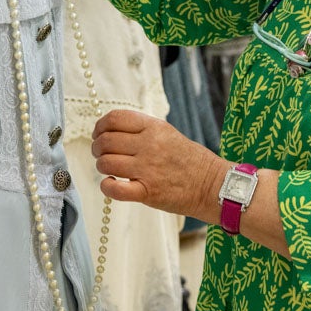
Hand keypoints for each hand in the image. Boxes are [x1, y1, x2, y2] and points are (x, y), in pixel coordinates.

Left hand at [91, 109, 226, 221]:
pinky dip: (107, 187)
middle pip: (106, 141)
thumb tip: (112, 129)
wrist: (212, 184)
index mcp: (154, 128)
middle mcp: (149, 145)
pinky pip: (115, 189)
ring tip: (110, 170)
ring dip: (102, 167)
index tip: (99, 134)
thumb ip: (142, 129)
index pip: (115, 118)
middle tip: (102, 154)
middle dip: (97, 148)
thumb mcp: (168, 133)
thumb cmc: (189, 160)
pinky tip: (112, 184)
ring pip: (106, 163)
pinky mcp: (147, 192)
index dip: (100, 126)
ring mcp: (147, 169)